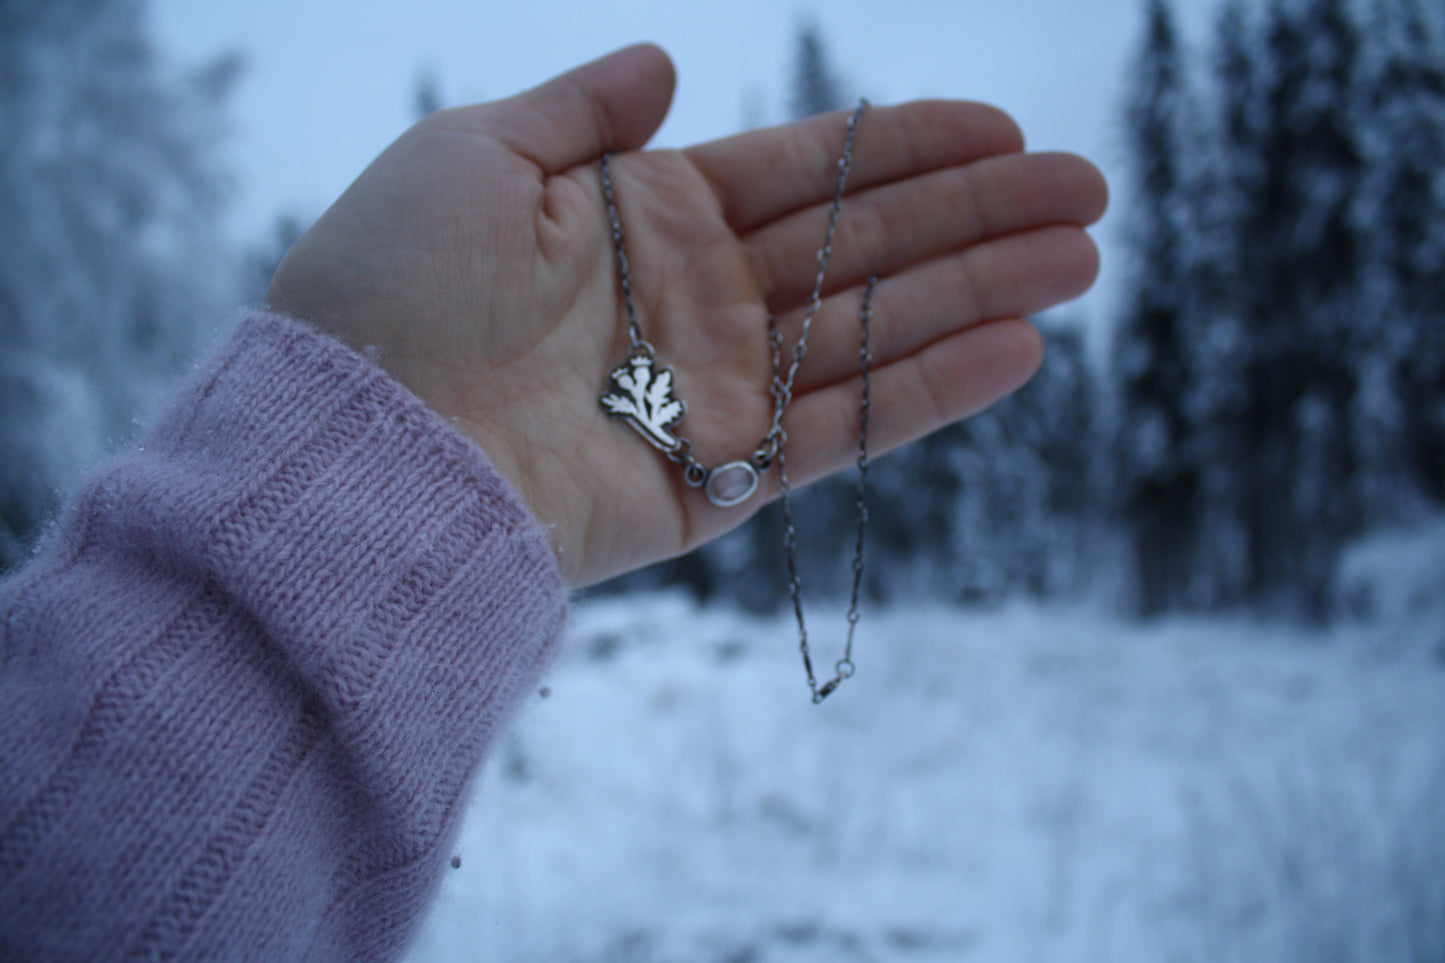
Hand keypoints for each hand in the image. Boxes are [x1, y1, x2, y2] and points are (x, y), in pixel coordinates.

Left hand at [268, 44, 1106, 586]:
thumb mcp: (474, 156)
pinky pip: (840, 432)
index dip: (900, 150)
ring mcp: (710, 397)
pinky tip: (1018, 347)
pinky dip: (927, 392)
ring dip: (980, 294)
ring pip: (871, 335)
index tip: (999, 123)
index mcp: (641, 220)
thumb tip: (664, 64)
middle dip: (975, 215)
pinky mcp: (716, 486)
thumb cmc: (392, 290)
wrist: (354, 447)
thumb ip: (579, 113)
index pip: (800, 175)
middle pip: (859, 251)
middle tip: (1087, 189)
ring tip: (1083, 256)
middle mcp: (689, 306)